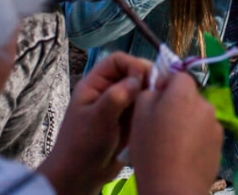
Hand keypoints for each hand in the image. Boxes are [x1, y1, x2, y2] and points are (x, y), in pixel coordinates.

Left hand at [37, 53, 151, 194]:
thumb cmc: (82, 145)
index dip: (133, 65)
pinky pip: (144, 108)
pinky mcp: (128, 121)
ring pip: (141, 91)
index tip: (146, 79)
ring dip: (150, 96)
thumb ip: (118, 95)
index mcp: (95, 84)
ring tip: (156, 107)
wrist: (80, 176)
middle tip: (157, 93)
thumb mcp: (98, 118)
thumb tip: (139, 78)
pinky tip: (154, 119)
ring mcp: (119, 106)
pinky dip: (150, 111)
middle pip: (133, 73)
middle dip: (146, 80)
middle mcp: (108, 91)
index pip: (118, 61)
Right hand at [126, 72, 222, 194]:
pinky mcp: (221, 144)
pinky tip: (184, 154)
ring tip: (173, 144)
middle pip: (190, 96)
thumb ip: (150, 92)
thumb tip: (160, 88)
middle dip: (178, 105)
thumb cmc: (152, 149)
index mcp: (184, 92)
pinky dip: (196, 139)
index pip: (179, 76)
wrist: (174, 187)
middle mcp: (205, 104)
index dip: (166, 86)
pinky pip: (205, 133)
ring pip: (198, 115)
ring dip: (188, 122)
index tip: (155, 103)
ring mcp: (216, 124)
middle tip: (161, 125)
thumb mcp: (139, 114)